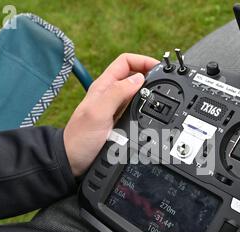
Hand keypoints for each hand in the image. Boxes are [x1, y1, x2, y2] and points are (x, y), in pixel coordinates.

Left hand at [63, 53, 158, 175]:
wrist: (73, 162)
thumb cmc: (79, 139)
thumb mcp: (98, 112)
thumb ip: (117, 93)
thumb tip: (138, 79)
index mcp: (103, 86)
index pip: (125, 62)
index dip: (143, 61)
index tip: (159, 68)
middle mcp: (110, 95)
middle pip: (134, 76)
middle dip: (150, 75)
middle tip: (165, 82)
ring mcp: (115, 109)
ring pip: (137, 93)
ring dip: (149, 92)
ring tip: (162, 96)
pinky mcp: (119, 123)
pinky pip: (136, 110)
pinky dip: (146, 108)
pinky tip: (152, 113)